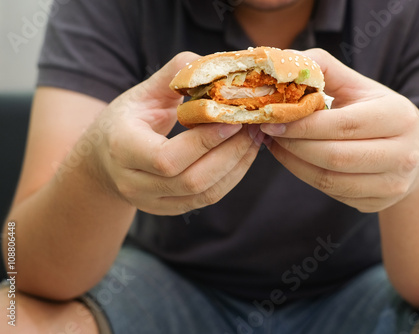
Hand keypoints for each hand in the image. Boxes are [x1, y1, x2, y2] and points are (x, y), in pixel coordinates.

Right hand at [83, 52, 263, 214]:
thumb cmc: (125, 122)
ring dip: (237, 166)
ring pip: (204, 193)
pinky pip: (207, 198)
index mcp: (122, 149)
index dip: (205, 141)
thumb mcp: (141, 94)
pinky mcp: (168, 209)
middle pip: (192, 180)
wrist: (103, 161)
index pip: (167, 157)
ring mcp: (151, 202)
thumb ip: (172, 77)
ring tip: (254, 139)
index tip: (234, 119)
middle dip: (230, 154)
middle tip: (253, 127)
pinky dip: (231, 177)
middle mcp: (133, 183)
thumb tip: (209, 64)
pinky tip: (243, 155)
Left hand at [261, 48, 418, 211]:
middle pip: (335, 156)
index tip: (273, 120)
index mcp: (399, 117)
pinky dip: (305, 175)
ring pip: (330, 180)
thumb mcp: (361, 87)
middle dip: (294, 145)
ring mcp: (393, 183)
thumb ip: (325, 70)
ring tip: (277, 145)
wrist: (415, 154)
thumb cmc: (379, 114)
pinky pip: (332, 192)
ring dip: (295, 163)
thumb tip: (286, 61)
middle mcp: (403, 154)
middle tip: (270, 133)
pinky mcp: (378, 202)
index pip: (343, 124)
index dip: (303, 125)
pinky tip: (293, 159)